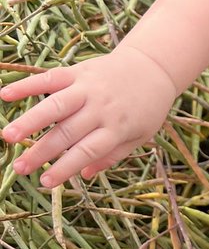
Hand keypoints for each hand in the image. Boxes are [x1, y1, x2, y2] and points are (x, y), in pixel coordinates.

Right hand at [1, 45, 178, 187]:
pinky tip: (4, 94)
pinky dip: (28, 85)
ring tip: (8, 136)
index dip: (66, 167)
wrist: (154, 66)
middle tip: (19, 169)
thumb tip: (84, 176)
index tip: (45, 182)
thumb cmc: (146, 107)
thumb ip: (112, 155)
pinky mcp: (79, 71)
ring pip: (56, 105)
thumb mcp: (140, 136)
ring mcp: (89, 88)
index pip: (88, 151)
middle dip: (42, 152)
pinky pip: (51, 77)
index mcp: (117, 127)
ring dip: (30, 120)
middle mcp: (101, 108)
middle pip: (68, 131)